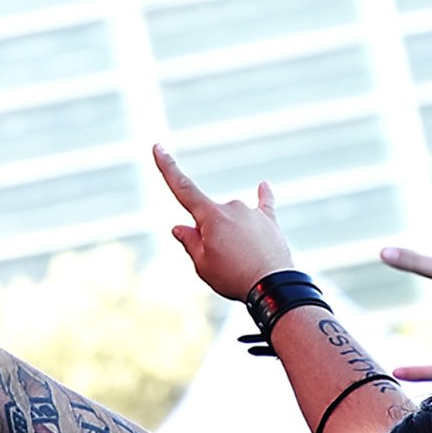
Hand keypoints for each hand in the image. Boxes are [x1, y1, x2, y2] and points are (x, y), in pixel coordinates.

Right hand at [153, 144, 293, 299]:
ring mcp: (252, 212)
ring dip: (232, 235)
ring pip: (232, 218)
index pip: (182, 187)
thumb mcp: (202, 265)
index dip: (167, 167)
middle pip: (210, 215)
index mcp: (210, 216)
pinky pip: (264, 204)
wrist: (273, 286)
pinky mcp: (270, 220)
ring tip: (243, 262)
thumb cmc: (234, 277)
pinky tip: (264, 185)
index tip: (158, 146)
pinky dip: (262, 197)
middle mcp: (231, 206)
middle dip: (209, 235)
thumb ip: (190, 242)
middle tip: (222, 262)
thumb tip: (179, 227)